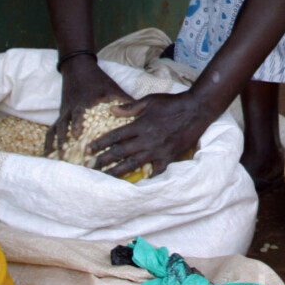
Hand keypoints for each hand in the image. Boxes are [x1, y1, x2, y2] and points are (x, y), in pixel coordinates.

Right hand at [45, 55, 130, 156]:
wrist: (79, 68)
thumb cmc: (100, 80)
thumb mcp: (113, 88)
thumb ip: (127, 102)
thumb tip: (144, 117)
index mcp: (87, 102)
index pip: (81, 114)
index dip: (78, 124)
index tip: (78, 136)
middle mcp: (74, 108)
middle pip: (67, 124)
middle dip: (66, 139)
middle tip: (67, 154)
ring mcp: (66, 112)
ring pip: (58, 128)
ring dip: (57, 143)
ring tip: (59, 158)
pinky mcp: (61, 114)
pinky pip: (52, 129)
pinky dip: (49, 142)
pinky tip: (49, 155)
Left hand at [89, 90, 213, 178]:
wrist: (196, 110)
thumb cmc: (172, 103)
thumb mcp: (150, 101)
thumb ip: (130, 107)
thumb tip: (111, 110)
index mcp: (139, 125)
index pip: (114, 136)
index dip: (99, 144)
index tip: (88, 151)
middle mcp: (146, 140)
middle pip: (120, 153)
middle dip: (103, 161)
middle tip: (90, 167)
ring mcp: (157, 150)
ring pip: (133, 164)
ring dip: (117, 172)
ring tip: (105, 178)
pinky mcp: (169, 157)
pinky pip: (156, 171)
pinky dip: (147, 178)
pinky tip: (137, 184)